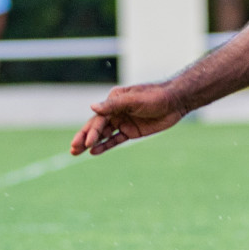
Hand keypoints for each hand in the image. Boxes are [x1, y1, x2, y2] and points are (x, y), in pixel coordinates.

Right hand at [70, 83, 186, 155]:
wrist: (176, 101)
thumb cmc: (155, 96)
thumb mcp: (135, 100)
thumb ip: (114, 104)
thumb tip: (92, 107)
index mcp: (113, 101)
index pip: (99, 119)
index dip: (91, 131)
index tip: (87, 143)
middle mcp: (115, 111)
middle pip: (96, 127)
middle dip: (84, 138)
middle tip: (72, 149)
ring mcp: (122, 122)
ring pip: (103, 135)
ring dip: (91, 143)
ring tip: (76, 152)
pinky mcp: (131, 131)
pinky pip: (115, 140)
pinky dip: (105, 146)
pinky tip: (94, 152)